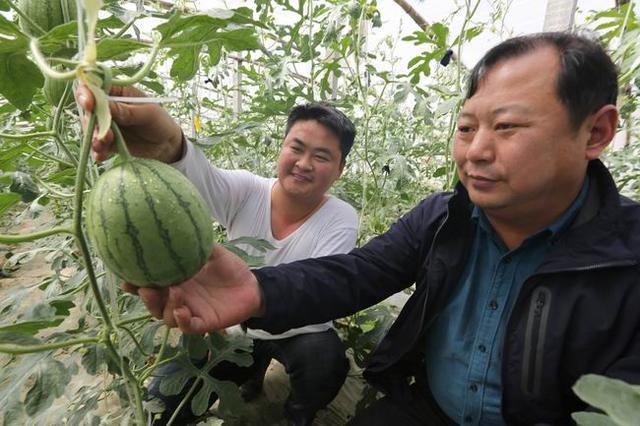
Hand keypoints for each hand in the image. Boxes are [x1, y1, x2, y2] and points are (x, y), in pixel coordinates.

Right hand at [75, 85, 183, 162]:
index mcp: (117, 92)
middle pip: (87, 109)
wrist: (167, 145)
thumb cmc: (161, 122)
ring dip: (93, 137)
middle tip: (102, 133)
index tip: (89, 104)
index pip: (94, 87)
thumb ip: (127, 111)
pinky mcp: (107, 140)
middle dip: (90, 121)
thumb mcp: (148, 114)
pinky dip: (97, 150)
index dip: (86, 93)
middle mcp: (107, 106)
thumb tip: (106, 106)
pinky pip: (97, 144)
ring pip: (90, 128)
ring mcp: (105, 124)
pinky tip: (100, 156)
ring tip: (103, 145)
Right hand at [123, 244, 263, 333]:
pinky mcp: (203, 324)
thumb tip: (183, 222)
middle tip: (143, 287)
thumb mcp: (215, 253)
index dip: (135, 283)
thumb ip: (199, 243)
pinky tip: (181, 310)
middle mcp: (178, 299)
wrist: (252, 287)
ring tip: (173, 292)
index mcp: (176, 282)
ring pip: (166, 316)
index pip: (150, 284)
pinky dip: (181, 321)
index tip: (125, 276)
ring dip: (166, 306)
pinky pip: (187, 327)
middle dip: (145, 298)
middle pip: (153, 303)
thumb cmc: (231, 269)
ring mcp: (190, 312)